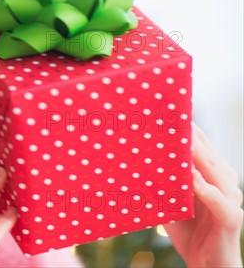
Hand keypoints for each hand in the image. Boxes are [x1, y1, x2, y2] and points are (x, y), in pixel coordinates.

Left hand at [164, 123, 242, 266]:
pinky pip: (219, 201)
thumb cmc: (189, 231)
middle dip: (193, 136)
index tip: (169, 111)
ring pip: (217, 172)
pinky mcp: (230, 219)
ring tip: (184, 140)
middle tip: (174, 116)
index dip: (188, 130)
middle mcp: (224, 183)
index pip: (202, 147)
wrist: (207, 265)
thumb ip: (161, 182)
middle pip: (210, 154)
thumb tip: (134, 162)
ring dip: (200, 156)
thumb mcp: (170, 201)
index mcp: (212, 176)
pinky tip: (192, 179)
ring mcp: (230, 200)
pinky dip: (205, 189)